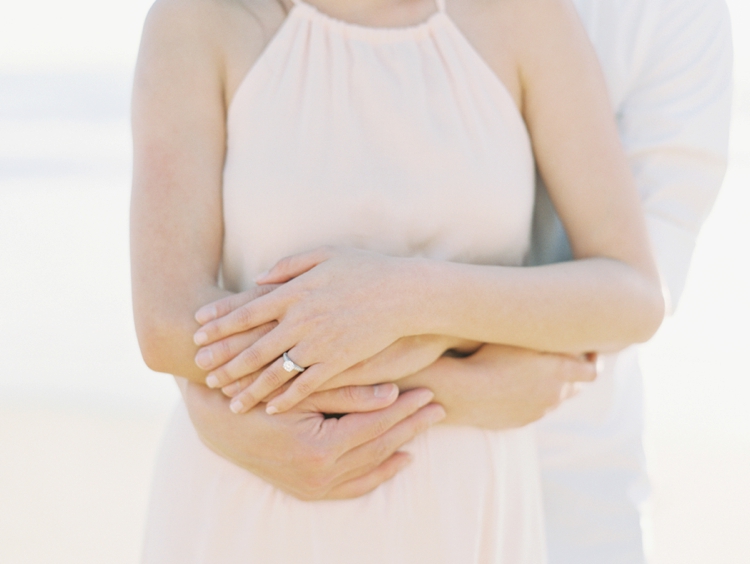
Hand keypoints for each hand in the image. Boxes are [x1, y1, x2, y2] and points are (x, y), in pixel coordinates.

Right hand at [183, 381, 445, 500]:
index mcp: (318, 449)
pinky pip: (352, 488)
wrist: (213, 418)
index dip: (404, 409)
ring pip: (370, 469)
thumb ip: (347, 393)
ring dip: (400, 447)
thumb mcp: (300, 389)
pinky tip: (398, 459)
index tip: (427, 392)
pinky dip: (377, 474)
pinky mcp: (305, 490)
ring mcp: (311, 488)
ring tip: (425, 427)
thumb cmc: (256, 392)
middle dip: (410, 426)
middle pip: (379, 448)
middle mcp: (318, 476)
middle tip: (438, 407)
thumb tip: (393, 393)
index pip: (375, 428)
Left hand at [193, 247, 420, 413]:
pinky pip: (307, 385)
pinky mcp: (339, 361)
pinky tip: (271, 409)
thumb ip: (289, 265)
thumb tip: (258, 279)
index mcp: (295, 292)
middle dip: (225, 362)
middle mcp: (301, 319)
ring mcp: (320, 343)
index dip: (220, 324)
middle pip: (254, 346)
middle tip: (201, 375)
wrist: (405, 293)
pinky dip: (287, 398)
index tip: (197, 335)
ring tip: (230, 402)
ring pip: (276, 371)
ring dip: (250, 388)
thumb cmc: (366, 269)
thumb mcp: (326, 254)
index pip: (247, 311)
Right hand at [399, 344, 597, 428]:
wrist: (461, 391)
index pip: (592, 371)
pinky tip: (514, 387)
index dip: (592, 361)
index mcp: (560, 372)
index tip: (587, 352)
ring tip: (534, 373)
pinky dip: (531, 399)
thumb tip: (562, 318)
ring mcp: (538, 411)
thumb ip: (545, 330)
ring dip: (550, 387)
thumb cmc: (488, 355)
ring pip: (554, 400)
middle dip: (572, 374)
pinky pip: (534, 409)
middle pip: (576, 387)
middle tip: (562, 361)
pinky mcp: (520, 421)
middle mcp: (554, 395)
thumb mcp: (521, 335)